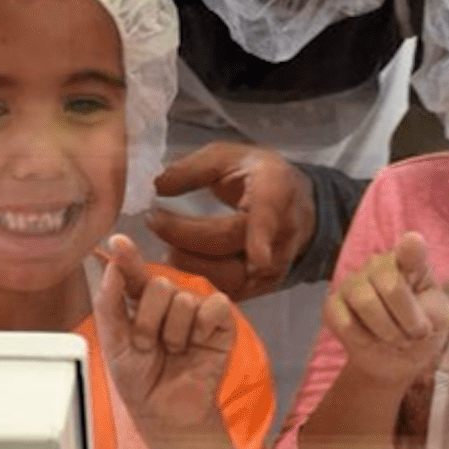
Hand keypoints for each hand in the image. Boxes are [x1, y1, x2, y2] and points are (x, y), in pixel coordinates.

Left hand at [92, 234, 234, 432]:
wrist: (166, 413)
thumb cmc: (140, 380)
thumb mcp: (114, 345)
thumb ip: (109, 304)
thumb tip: (110, 266)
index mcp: (140, 302)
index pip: (133, 272)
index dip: (127, 256)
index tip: (117, 242)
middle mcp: (169, 300)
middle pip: (159, 286)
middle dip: (149, 323)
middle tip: (149, 347)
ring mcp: (197, 308)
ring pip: (184, 299)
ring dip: (174, 334)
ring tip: (173, 351)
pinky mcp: (221, 321)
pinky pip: (214, 306)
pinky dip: (202, 328)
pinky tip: (197, 344)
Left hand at [147, 141, 315, 300]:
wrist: (294, 204)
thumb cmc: (255, 176)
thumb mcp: (228, 157)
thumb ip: (193, 168)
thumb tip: (158, 187)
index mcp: (277, 189)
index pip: (269, 214)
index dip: (262, 236)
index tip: (258, 258)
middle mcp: (283, 232)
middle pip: (231, 242)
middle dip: (187, 235)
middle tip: (155, 221)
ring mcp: (276, 263)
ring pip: (230, 276)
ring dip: (190, 262)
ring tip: (167, 244)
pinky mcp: (262, 286)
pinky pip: (228, 291)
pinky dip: (200, 280)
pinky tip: (182, 263)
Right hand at [324, 232, 448, 387]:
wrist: (396, 361)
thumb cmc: (420, 330)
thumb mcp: (438, 320)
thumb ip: (430, 307)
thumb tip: (411, 301)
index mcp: (408, 264)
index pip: (410, 250)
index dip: (411, 247)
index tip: (414, 242)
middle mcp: (377, 265)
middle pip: (391, 285)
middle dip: (407, 319)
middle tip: (414, 335)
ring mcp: (352, 283)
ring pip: (365, 302)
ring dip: (387, 331)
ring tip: (396, 340)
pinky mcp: (332, 305)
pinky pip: (345, 322)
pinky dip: (363, 340)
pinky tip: (371, 340)